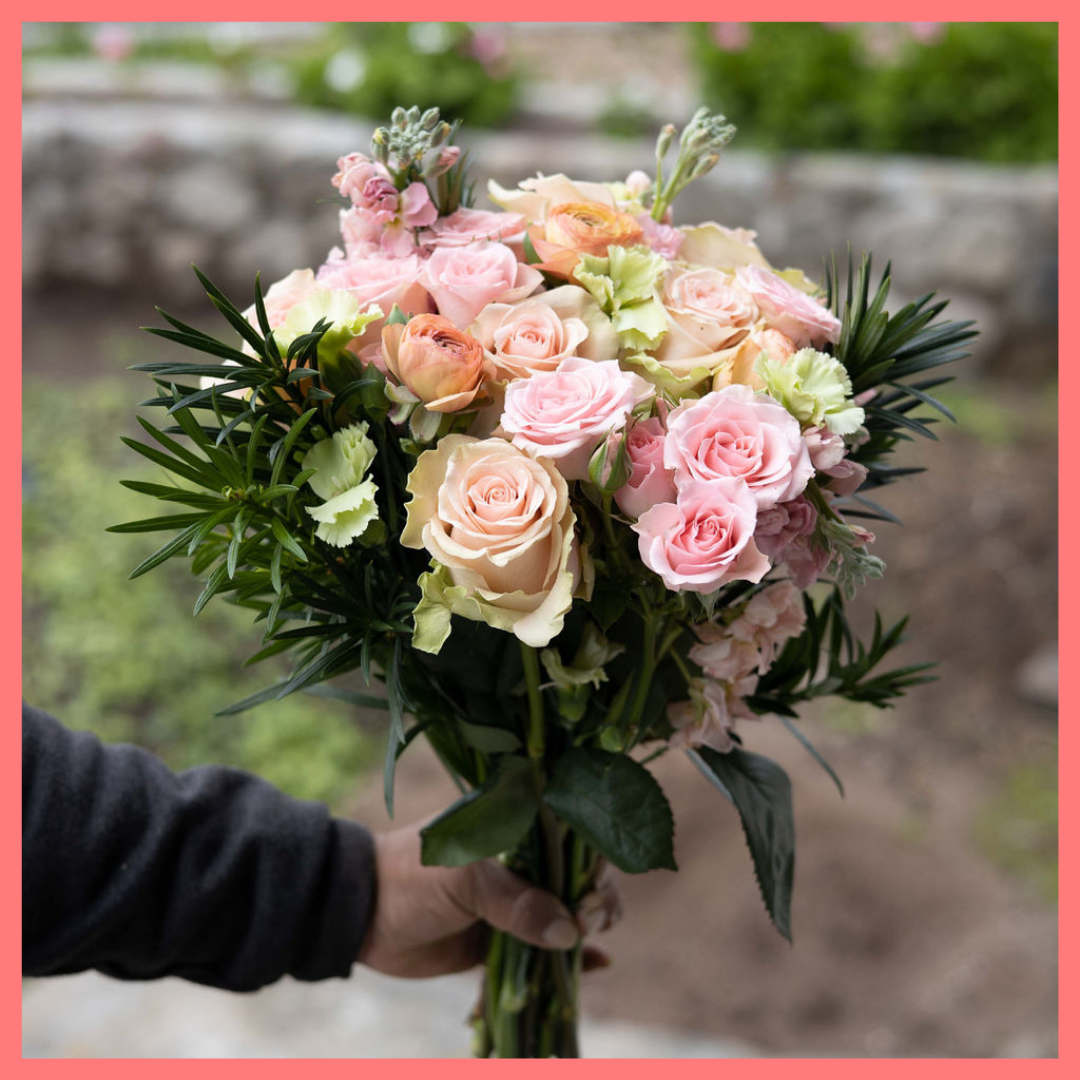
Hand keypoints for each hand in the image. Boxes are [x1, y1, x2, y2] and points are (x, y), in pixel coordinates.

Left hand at [357, 820, 621, 977]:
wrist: (362, 916)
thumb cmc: (411, 877)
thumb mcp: (463, 879)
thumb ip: (515, 901)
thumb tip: (568, 932)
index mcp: (515, 825)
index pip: (572, 833)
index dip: (590, 860)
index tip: (586, 892)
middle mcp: (522, 859)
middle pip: (580, 874)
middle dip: (595, 898)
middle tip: (585, 921)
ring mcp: (515, 900)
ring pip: (570, 912)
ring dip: (588, 929)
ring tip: (587, 944)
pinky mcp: (504, 938)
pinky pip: (548, 948)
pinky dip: (576, 957)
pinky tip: (598, 965)